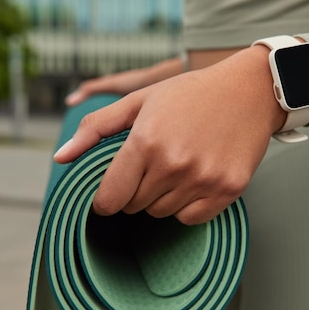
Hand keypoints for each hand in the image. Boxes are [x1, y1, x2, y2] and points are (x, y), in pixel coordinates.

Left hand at [54, 45, 285, 224]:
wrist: (249, 90)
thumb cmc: (189, 93)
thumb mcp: (139, 100)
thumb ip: (95, 128)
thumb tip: (59, 158)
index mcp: (145, 141)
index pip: (109, 199)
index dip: (105, 199)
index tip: (112, 191)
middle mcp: (173, 164)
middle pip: (134, 206)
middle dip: (135, 191)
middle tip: (152, 164)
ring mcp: (203, 179)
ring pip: (161, 213)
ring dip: (161, 197)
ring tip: (176, 166)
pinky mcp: (228, 190)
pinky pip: (191, 219)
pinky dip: (187, 206)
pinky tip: (195, 178)